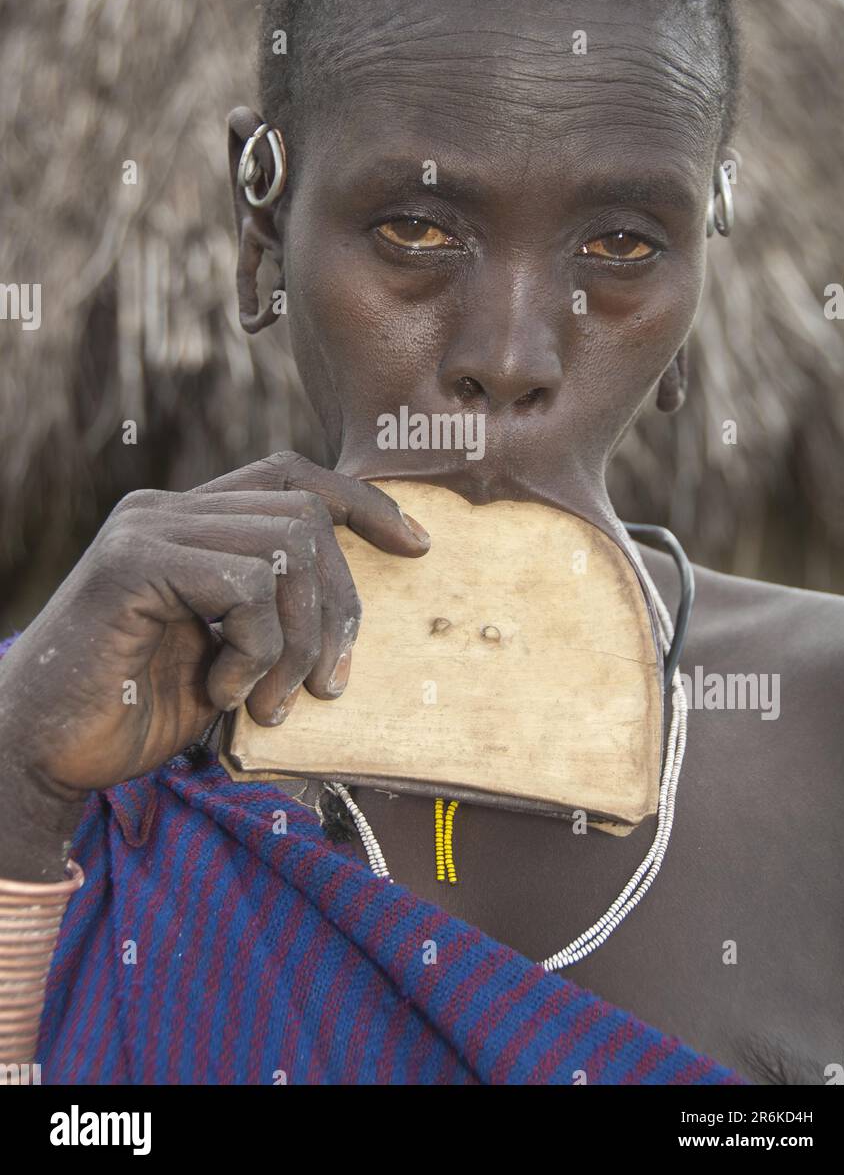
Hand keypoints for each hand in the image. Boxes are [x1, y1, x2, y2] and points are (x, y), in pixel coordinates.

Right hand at [0, 451, 429, 803]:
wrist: (39, 754)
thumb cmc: (132, 713)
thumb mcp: (225, 655)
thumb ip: (271, 613)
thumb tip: (351, 604)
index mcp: (190, 522)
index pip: (294, 476)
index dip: (363, 502)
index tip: (416, 544)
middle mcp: (168, 510)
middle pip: (305, 513)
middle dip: (340, 603)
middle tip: (331, 682)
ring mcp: (148, 529)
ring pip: (284, 547)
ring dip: (299, 638)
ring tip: (274, 700)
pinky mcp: (133, 563)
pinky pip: (245, 585)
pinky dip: (255, 649)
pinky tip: (222, 691)